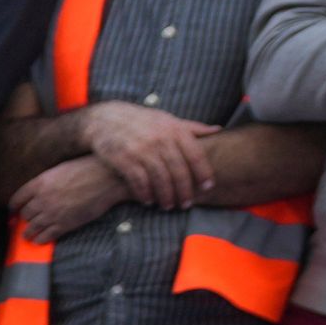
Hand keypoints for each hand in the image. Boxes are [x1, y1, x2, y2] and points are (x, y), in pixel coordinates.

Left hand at [10, 153, 122, 240]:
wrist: (108, 179)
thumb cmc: (88, 169)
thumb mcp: (60, 170)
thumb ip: (46, 182)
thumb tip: (39, 192)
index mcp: (40, 183)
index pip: (18, 198)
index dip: (14, 206)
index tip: (13, 210)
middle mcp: (43, 199)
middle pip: (25, 214)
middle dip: (24, 218)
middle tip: (24, 222)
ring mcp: (53, 213)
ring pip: (32, 227)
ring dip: (28, 232)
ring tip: (27, 235)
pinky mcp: (64, 224)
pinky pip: (46, 236)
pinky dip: (40, 240)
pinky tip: (39, 240)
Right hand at [77, 99, 221, 206]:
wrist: (106, 119)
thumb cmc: (143, 122)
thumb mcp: (168, 120)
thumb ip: (192, 128)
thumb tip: (219, 130)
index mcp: (174, 130)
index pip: (195, 154)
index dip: (204, 172)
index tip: (207, 187)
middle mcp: (159, 139)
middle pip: (179, 170)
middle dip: (184, 190)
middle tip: (186, 204)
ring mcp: (141, 149)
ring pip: (160, 178)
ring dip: (165, 195)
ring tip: (168, 206)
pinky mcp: (123, 158)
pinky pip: (139, 181)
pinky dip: (144, 193)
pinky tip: (148, 201)